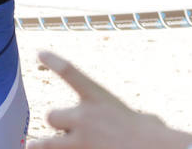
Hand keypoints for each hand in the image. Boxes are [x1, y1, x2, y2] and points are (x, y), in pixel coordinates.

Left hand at [28, 52, 186, 148]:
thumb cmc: (156, 138)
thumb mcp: (141, 120)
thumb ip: (118, 121)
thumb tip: (115, 130)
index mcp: (100, 99)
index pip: (71, 73)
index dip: (54, 62)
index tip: (40, 52)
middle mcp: (84, 117)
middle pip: (51, 116)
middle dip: (59, 124)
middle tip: (67, 129)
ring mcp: (80, 140)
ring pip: (47, 142)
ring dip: (47, 145)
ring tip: (35, 146)